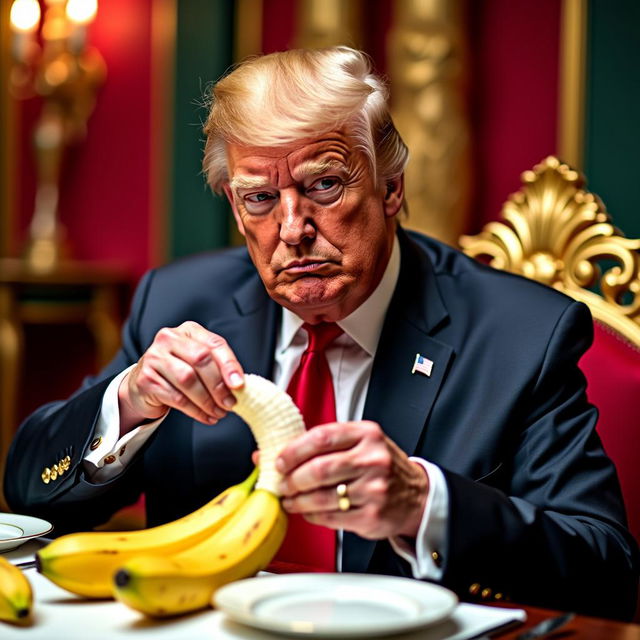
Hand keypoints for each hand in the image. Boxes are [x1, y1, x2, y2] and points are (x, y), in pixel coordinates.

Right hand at [118, 321, 243, 432]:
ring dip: (207, 400)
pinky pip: (176, 397)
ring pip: (188, 379)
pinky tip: (206, 416)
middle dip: (218, 385)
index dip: (229, 364)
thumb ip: (217, 368)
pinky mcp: (146, 379)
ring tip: (219, 412)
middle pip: (201, 359)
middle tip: (230, 403)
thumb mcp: (198, 363)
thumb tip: (239, 386)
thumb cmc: (178, 371)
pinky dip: (195, 410)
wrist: (143, 385)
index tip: (239, 384)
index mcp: (189, 330)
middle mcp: (169, 339)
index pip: (214, 344)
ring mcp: (154, 357)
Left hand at [276, 421, 428, 539]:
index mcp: (367, 434)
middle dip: (292, 479)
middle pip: (319, 469)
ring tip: (290, 500)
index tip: (279, 461)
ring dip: (298, 501)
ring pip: (322, 497)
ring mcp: (374, 489)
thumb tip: (274, 453)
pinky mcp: (372, 516)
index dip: (294, 451)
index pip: (322, 437)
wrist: (417, 495)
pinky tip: (308, 512)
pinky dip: (313, 516)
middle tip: (282, 484)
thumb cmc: (380, 465)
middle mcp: (373, 459)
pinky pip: (331, 518)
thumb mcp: (361, 443)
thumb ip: (324, 444)